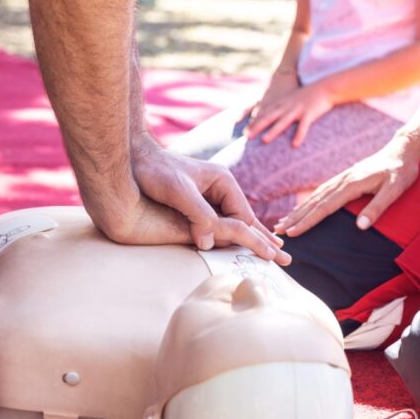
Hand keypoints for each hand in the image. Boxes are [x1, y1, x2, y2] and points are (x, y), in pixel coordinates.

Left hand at [92, 132, 289, 263]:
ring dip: (254, 240)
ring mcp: (210, 199)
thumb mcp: (179, 192)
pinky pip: (221, 225)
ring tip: (274, 252)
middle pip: (247, 221)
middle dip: (265, 240)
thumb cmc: (156, 171)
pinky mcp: (198, 206)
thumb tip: (208, 242)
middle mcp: (221, 191)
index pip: (243, 217)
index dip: (254, 238)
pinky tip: (240, 245)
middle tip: (286, 258)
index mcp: (223, 182)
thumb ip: (198, 216)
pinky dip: (234, 237)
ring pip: (236, 224)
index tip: (267, 255)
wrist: (133, 160)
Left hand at [246, 81, 335, 146]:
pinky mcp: (310, 113)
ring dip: (273, 131)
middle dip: (257, 127)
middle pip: (269, 117)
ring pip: (283, 121)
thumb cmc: (309, 95)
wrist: (326, 87)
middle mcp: (287, 106)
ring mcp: (298, 109)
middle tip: (246, 137)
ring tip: (264, 141)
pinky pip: (303, 126)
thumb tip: (274, 117)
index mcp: (282, 103)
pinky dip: (299, 135)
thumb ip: (282, 107)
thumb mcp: (292, 99)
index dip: (253, 122)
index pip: (264, 113)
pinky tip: (295, 145)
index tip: (243, 132)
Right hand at [275, 135, 419, 235]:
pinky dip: (309, 203)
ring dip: (298, 211)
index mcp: (352, 184)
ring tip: (283, 223)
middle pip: (314, 202)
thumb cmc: (401, 171)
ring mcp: (342, 179)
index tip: (293, 232)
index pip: (325, 206)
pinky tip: (303, 209)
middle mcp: (342, 181)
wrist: (402, 151)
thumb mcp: (395, 190)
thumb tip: (361, 227)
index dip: (308, 221)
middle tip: (278, 232)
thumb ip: (377, 207)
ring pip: (315, 197)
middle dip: (295, 218)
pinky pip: (322, 193)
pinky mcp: (345, 179)